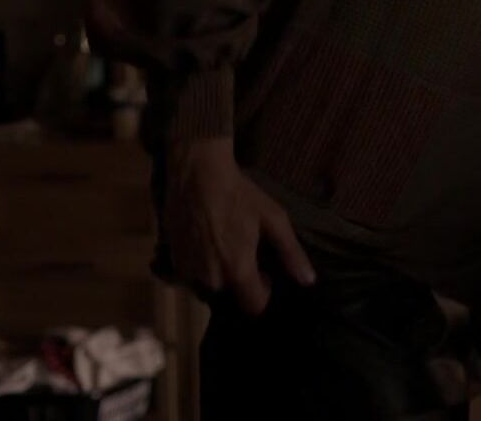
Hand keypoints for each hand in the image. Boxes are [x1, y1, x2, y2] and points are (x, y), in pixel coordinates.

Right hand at [164, 137, 316, 314]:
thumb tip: (309, 281)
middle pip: (231, 294)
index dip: (263, 291)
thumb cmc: (240, 196)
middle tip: (243, 249)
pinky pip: (190, 275)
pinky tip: (206, 241)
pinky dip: (199, 265)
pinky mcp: (171, 260)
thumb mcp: (274, 220)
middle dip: (239, 278)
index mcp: (237, 270)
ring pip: (209, 286)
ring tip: (223, 243)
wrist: (197, 175)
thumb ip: (291, 254)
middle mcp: (210, 278)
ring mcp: (187, 270)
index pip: (253, 306)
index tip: (264, 272)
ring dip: (218, 272)